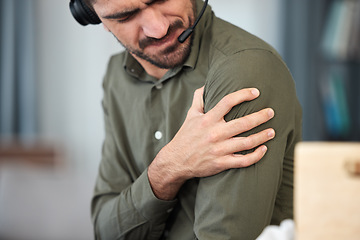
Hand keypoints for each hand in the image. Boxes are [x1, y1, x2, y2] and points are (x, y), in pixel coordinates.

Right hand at [148, 87, 274, 199]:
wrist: (176, 161)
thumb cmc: (185, 136)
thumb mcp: (190, 115)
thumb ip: (199, 99)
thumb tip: (206, 85)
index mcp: (208, 119)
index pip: (228, 102)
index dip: (244, 95)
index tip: (256, 92)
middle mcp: (215, 133)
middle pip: (243, 123)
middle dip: (261, 116)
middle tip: (271, 112)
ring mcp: (219, 149)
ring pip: (247, 142)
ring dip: (262, 136)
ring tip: (272, 131)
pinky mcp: (221, 163)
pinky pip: (243, 161)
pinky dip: (256, 156)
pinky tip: (264, 150)